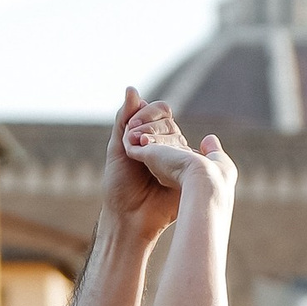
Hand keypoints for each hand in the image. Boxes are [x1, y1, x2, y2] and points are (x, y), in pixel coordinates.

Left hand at [98, 86, 183, 237]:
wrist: (129, 217)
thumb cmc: (120, 186)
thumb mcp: (118, 149)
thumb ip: (124, 119)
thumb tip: (132, 88)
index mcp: (148, 137)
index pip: (159, 110)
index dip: (148, 112)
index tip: (132, 128)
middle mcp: (166, 145)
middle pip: (168, 120)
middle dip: (150, 127)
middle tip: (135, 143)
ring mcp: (178, 158)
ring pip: (177, 135)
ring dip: (158, 139)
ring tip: (141, 151)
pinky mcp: (188, 173)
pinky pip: (187, 153)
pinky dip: (170, 152)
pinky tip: (154, 160)